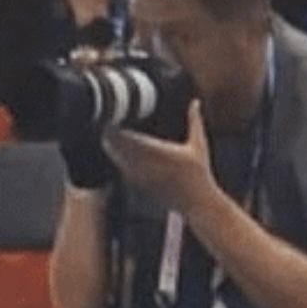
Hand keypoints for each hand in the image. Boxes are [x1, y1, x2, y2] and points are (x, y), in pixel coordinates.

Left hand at [102, 99, 215, 216]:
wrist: (197, 205)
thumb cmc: (200, 175)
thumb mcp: (199, 146)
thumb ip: (195, 122)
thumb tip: (195, 102)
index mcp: (159, 151)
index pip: (128, 135)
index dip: (116, 123)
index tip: (113, 112)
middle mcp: (147, 165)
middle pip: (117, 145)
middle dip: (110, 131)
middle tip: (106, 117)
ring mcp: (141, 177)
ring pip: (116, 157)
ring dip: (111, 144)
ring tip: (107, 130)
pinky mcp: (138, 186)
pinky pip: (121, 168)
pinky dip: (117, 157)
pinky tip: (115, 148)